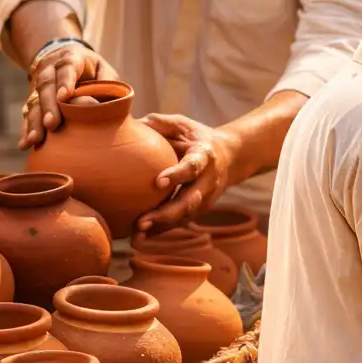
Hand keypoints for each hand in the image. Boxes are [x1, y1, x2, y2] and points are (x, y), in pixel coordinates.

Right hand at [19, 40, 118, 148]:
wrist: (62, 56)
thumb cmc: (91, 70)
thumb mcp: (103, 70)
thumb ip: (107, 84)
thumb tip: (110, 106)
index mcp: (71, 59)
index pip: (67, 67)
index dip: (65, 81)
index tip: (64, 96)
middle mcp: (50, 69)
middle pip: (46, 86)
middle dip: (48, 106)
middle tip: (51, 124)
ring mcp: (38, 84)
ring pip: (34, 101)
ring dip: (34, 121)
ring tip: (35, 139)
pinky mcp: (33, 99)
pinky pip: (27, 113)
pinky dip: (26, 129)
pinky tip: (25, 144)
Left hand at [134, 113, 243, 233]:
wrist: (229, 157)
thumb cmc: (196, 138)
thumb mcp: (182, 124)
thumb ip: (159, 124)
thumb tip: (131, 125)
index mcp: (204, 156)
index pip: (192, 168)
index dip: (177, 175)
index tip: (159, 182)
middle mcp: (207, 182)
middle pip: (189, 202)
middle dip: (166, 214)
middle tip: (142, 222)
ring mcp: (205, 199)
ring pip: (184, 217)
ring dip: (161, 228)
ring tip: (137, 236)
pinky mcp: (198, 210)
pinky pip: (179, 223)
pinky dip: (161, 232)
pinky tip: (140, 238)